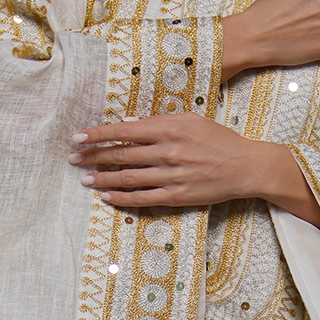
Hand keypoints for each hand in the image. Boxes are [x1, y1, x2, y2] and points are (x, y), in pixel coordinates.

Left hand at [69, 112, 319, 224]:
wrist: (246, 166)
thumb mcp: (192, 120)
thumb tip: (131, 125)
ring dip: (103, 179)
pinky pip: (143, 198)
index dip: (99, 134)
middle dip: (93, 157)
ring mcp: (171, 175)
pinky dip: (123, 198)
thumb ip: (160, 122)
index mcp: (169, 128)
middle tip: (74, 159)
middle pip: (121, 154)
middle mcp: (167, 151)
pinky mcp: (177, 195)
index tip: (79, 137)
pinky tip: (108, 197)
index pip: (124, 130)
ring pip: (128, 178)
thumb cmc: (219, 140)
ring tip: (85, 180)